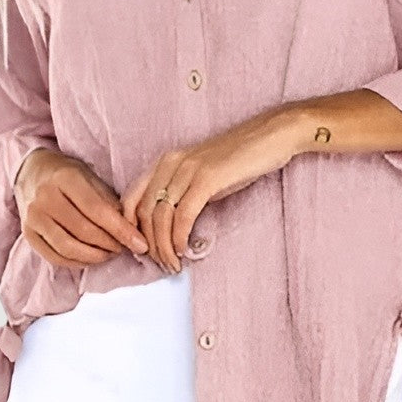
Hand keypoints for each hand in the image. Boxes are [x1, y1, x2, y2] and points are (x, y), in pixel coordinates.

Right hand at [14, 148, 149, 268]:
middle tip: (125, 248)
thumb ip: (109, 202)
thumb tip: (132, 231)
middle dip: (110, 245)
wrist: (32, 172)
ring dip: (96, 256)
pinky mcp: (28, 234)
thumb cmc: (69, 175)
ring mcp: (33, 217)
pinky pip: (55, 257)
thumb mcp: (91, 178)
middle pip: (84, 232)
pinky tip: (91, 258)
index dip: (122, 231)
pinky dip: (77, 263)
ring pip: (69, 248)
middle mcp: (45, 198)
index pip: (98, 211)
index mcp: (65, 178)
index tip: (140, 245)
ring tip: (110, 253)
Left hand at [120, 107, 300, 272]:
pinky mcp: (207, 178)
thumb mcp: (201, 175)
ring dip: (164, 247)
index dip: (130, 229)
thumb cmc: (239, 160)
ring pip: (161, 217)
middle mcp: (170, 163)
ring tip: (173, 265)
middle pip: (143, 212)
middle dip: (149, 245)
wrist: (270, 137)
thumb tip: (168, 226)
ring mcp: (187, 169)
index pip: (130, 199)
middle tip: (161, 264)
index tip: (142, 250)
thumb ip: (181, 193)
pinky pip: (183, 215)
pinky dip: (179, 238)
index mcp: (165, 162)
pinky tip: (183, 251)